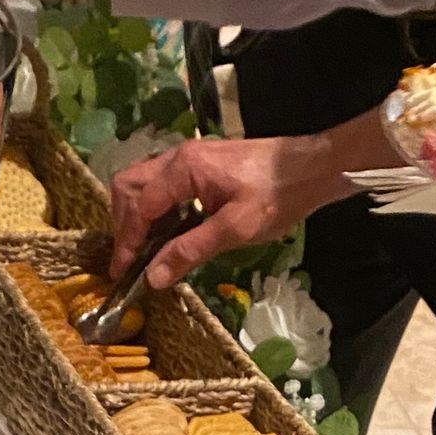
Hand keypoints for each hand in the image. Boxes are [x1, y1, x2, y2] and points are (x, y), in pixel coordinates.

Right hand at [111, 135, 354, 285]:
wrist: (313, 168)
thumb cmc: (277, 195)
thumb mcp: (235, 229)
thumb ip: (190, 251)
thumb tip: (153, 277)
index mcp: (184, 169)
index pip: (140, 207)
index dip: (128, 242)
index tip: (122, 272)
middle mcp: (178, 157)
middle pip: (129, 186)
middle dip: (123, 223)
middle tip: (131, 258)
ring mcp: (188, 158)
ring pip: (142, 183)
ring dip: (135, 215)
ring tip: (144, 248)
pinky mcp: (199, 164)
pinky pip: (160, 184)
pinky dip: (153, 208)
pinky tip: (166, 232)